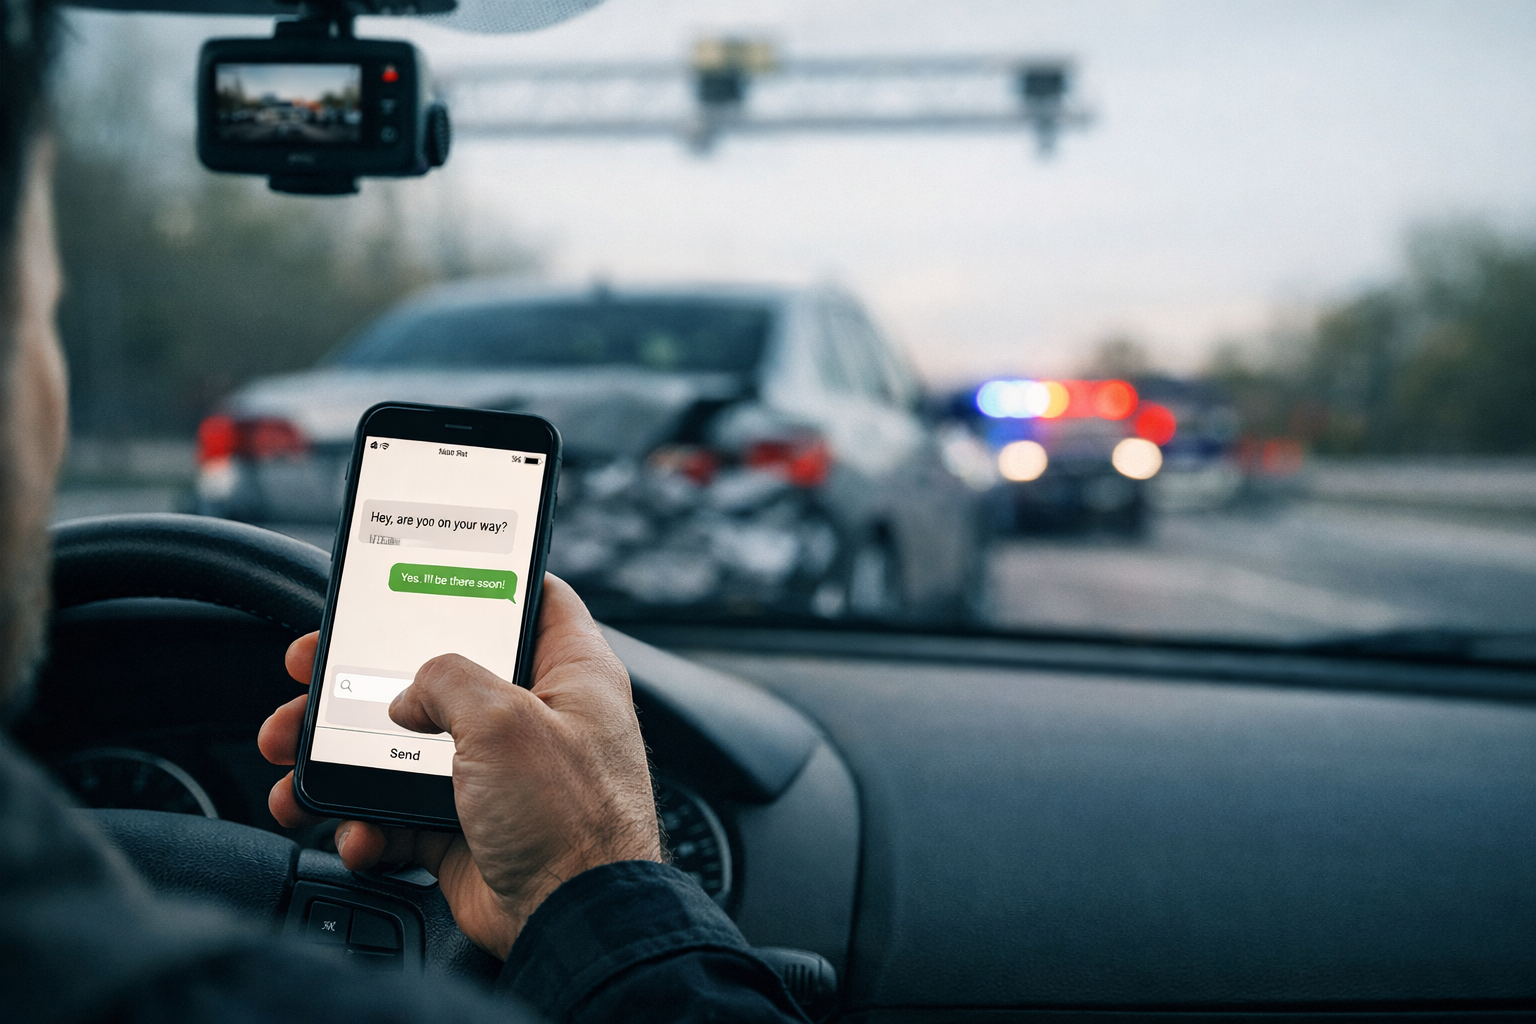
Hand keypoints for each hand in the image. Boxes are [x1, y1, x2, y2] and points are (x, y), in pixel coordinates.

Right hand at [258, 574, 661, 958]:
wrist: (573, 922)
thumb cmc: (570, 818)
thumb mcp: (504, 719)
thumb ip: (447, 680)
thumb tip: (407, 695)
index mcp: (569, 674)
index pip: (531, 600)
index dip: (479, 582)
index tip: (422, 575)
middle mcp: (536, 719)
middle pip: (439, 677)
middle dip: (366, 678)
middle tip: (310, 672)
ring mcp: (499, 778)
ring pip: (405, 748)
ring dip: (342, 756)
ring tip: (290, 756)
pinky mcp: (468, 830)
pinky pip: (400, 816)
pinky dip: (367, 824)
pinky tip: (354, 831)